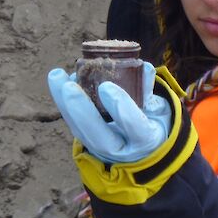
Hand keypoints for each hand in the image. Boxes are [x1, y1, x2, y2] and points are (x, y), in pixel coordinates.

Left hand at [47, 62, 170, 162]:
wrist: (146, 148)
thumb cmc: (154, 121)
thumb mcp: (161, 109)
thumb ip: (150, 91)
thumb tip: (143, 67)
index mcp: (147, 140)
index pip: (135, 127)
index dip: (121, 108)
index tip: (106, 87)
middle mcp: (123, 150)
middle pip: (99, 137)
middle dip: (82, 112)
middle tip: (69, 87)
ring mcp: (104, 150)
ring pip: (81, 132)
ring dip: (65, 104)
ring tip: (57, 76)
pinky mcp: (90, 143)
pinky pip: (75, 126)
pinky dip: (65, 105)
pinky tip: (59, 81)